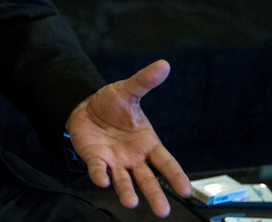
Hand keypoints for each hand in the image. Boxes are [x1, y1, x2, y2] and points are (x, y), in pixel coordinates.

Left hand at [65, 59, 190, 217]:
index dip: (176, 176)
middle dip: (155, 194)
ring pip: (124, 181)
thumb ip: (145, 81)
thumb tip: (164, 64)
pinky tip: (102, 180)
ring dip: (127, 191)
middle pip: (148, 179)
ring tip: (131, 202)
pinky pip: (98, 170)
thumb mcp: (128, 90)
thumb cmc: (112, 104)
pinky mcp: (96, 159)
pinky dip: (100, 175)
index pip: (166, 162)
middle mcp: (134, 157)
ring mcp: (115, 161)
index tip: (186, 191)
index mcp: (148, 143)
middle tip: (163, 211)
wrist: (85, 106)